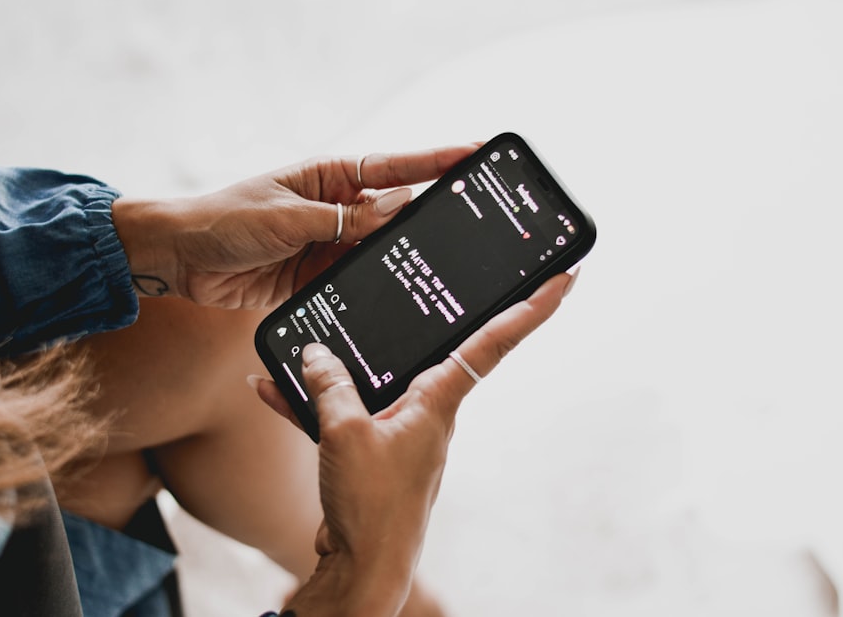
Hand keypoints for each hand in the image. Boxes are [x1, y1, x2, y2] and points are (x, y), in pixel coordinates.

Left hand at [112, 145, 476, 307]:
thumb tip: (396, 210)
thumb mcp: (287, 217)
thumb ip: (341, 220)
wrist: (180, 260)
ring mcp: (330, 244)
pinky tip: (398, 296)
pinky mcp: (318, 278)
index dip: (436, 161)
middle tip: (475, 222)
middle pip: (395, 213)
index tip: (475, 154)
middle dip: (431, 217)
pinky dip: (373, 289)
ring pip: (379, 251)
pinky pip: (355, 282)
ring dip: (402, 258)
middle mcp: (337, 209)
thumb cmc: (225, 219)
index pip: (395, 167)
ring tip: (445, 265)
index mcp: (330, 178)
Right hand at [251, 270, 576, 615]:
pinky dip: (315, 403)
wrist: (363, 568)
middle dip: (436, 316)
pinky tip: (276, 389)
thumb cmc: (371, 505)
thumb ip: (331, 386)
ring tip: (309, 339)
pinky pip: (347, 413)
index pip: (495, 343)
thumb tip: (316, 352)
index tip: (566, 278)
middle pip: (438, 350)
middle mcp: (428, 415)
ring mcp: (402, 434)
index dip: (531, 309)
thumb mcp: (344, 433)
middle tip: (457, 274)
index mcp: (438, 403)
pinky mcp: (375, 453)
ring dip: (343, 366)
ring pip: (377, 381)